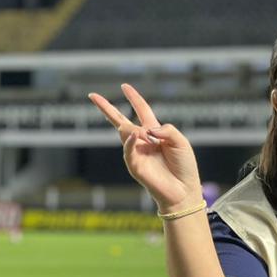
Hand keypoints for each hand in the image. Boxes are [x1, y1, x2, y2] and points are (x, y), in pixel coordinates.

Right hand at [88, 84, 201, 211]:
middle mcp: (143, 140)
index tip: (124, 86)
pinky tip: (133, 134)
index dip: (134, 98)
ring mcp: (137, 152)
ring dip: (129, 128)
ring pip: (125, 133)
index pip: (141, 110)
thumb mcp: (181, 142)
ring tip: (137, 132)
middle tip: (92, 95)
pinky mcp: (135, 166)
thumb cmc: (184, 166)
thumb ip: (167, 130)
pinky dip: (129, 141)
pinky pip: (128, 150)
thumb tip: (146, 129)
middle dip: (106, 108)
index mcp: (155, 132)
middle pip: (120, 120)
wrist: (184, 190)